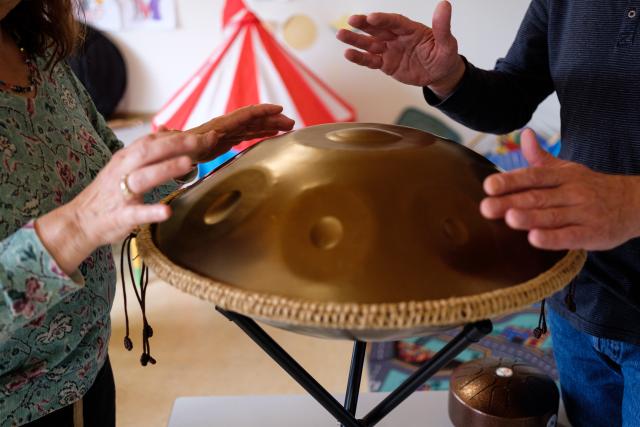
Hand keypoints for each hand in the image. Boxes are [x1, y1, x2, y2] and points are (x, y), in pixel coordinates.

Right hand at [35, 130, 219, 273]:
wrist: (80, 222)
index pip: (154, 140)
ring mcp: (120, 193)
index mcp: (127, 158)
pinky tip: (167, 212)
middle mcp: (123, 170)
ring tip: (188, 164)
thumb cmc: (108, 195)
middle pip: (150, 151)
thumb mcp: (126, 167)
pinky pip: (136, 213)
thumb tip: (167, 131)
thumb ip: (147, 151)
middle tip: (203, 141)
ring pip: (143, 177)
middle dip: (177, 144)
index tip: (206, 133)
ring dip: (165, 169)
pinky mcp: (120, 215)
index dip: (179, 136)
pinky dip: (151, 212)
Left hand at [188, 104, 294, 161]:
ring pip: (254, 126)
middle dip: (273, 119)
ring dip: (271, 126)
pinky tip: (273, 135)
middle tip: (291, 123)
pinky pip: (249, 135)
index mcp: (220, 125)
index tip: (279, 109)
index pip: (245, 114)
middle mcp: (227, 126)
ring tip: (288, 127)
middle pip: (254, 119)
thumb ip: (190, 140)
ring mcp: (229, 132)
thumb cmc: (178, 149)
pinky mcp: (228, 140)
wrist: (174, 153)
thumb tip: (192, 133)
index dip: (262, 111)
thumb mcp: (184, 144)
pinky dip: (262, 133)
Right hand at [336, 1, 464, 96]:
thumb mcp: (447, 43)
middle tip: (351, 20)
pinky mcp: (385, 64)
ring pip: (370, 43)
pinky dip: (360, 58)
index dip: (383, 20)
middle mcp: (397, 37)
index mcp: (410, 29)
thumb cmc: (444, 55)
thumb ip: (442, 26)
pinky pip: (370, 60)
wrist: (439, 74)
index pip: (395, 22)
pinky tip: (348, 53)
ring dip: (355, 39)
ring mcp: (389, 50)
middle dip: (364, 25)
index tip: (372, 17)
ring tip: (341, 34)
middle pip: (377, 29)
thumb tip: (445, 5)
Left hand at [480, 129, 639, 250]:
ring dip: (530, 217)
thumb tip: (525, 134)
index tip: (488, 185)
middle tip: (486, 207)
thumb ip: (540, 157)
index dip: (510, 180)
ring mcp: (584, 213)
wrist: (635, 203)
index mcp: (562, 175)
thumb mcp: (567, 169)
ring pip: (552, 216)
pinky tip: (534, 239)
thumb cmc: (590, 187)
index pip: (533, 176)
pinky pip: (570, 236)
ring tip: (509, 219)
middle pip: (537, 197)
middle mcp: (572, 192)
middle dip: (510, 202)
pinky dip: (553, 238)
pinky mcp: (593, 233)